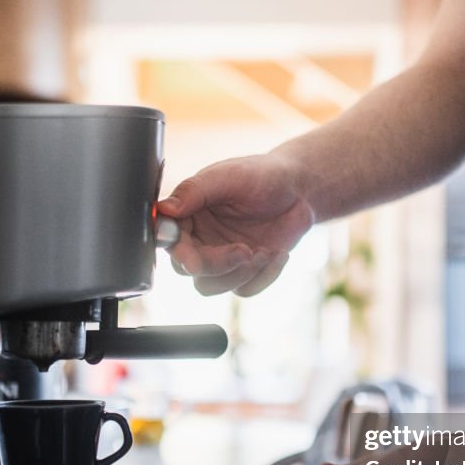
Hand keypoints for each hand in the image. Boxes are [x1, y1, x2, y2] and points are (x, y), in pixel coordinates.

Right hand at [157, 153, 314, 295]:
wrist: (300, 190)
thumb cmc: (262, 175)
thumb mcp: (228, 176)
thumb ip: (194, 191)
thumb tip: (164, 209)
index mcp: (188, 214)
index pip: (170, 239)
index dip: (178, 251)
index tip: (192, 260)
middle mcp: (200, 238)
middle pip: (189, 268)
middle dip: (216, 265)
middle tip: (244, 251)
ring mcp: (222, 258)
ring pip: (211, 286)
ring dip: (238, 274)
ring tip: (263, 252)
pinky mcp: (245, 271)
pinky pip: (244, 289)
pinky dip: (264, 276)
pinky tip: (277, 254)